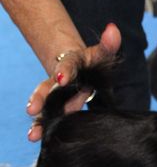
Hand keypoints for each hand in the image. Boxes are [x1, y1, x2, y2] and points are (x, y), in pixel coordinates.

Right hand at [26, 23, 121, 141]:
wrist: (77, 67)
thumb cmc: (91, 62)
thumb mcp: (101, 53)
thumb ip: (108, 44)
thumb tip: (114, 30)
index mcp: (72, 65)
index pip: (68, 66)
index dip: (65, 72)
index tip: (62, 79)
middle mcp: (59, 80)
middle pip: (49, 88)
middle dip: (42, 99)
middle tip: (32, 109)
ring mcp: (55, 94)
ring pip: (44, 104)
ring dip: (39, 118)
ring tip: (32, 134)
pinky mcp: (55, 105)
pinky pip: (47, 115)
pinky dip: (41, 125)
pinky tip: (34, 137)